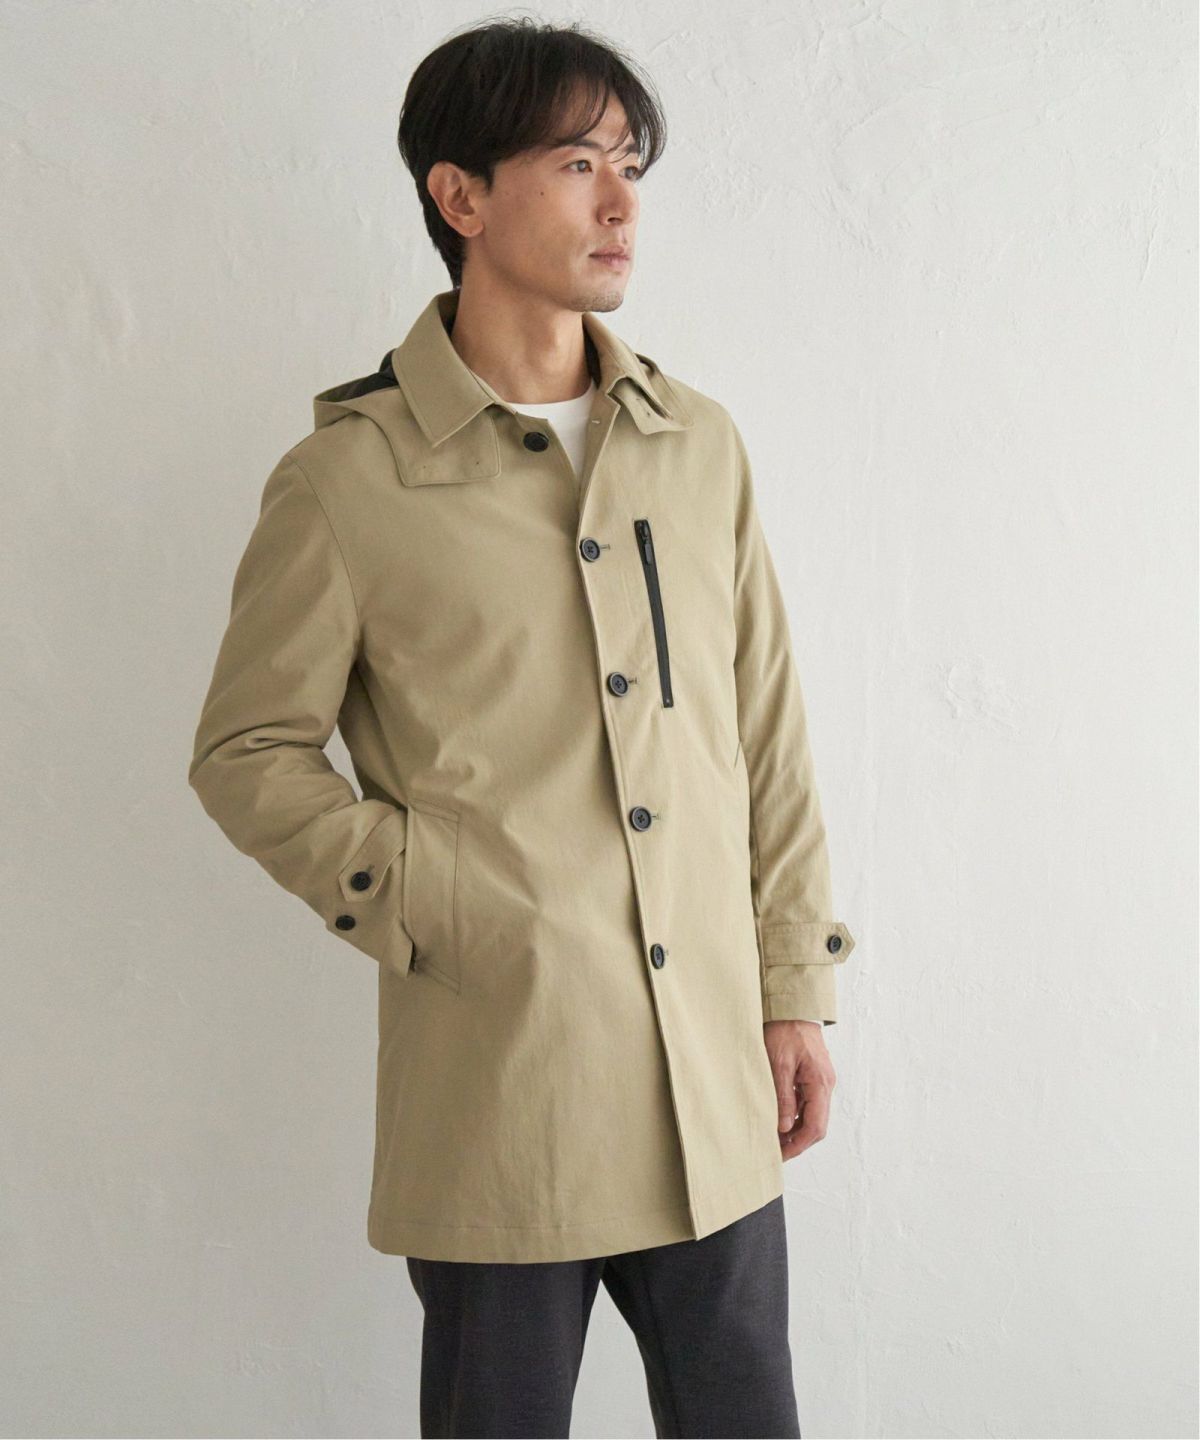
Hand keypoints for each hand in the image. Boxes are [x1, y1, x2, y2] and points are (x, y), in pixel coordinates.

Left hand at [762, 1019, 835, 1159]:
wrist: (792, 1007)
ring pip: (811, 1115)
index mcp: (820, 1083)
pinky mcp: (813, 1076)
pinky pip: (807, 1103)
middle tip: (775, 1150)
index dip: (798, 1145)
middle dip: (797, 1141)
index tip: (781, 1155)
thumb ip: (783, 1097)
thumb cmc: (785, 1030)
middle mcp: (825, 1085)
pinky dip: (794, 1115)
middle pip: (816, 1125)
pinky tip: (778, 1118)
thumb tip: (783, 1128)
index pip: (815, 1127)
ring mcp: (820, 1081)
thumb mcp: (778, 1064)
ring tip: (772, 1137)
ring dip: (794, 1129)